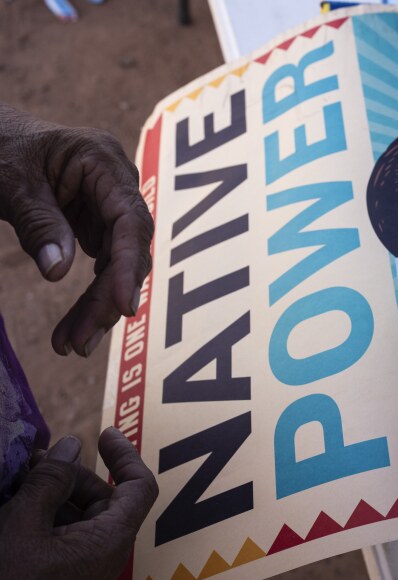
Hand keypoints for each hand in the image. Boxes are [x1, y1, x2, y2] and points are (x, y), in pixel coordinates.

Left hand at [0, 104, 153, 356]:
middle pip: (128, 249)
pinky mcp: (97, 225)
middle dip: (106, 297)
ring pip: (117, 265)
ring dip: (98, 306)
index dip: (129, 265)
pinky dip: (89, 297)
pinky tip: (75, 328)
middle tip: (80, 341)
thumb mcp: (9, 181)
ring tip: (72, 345)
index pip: (130, 220)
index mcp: (103, 162)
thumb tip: (58, 272)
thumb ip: (37, 222)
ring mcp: (109, 206)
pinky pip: (102, 266)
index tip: (122, 306)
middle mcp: (117, 185)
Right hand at [0, 428, 158, 579]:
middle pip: (104, 498)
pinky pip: (60, 537)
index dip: (125, 456)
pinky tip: (15, 503)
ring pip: (77, 517)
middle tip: (34, 459)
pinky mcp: (59, 577)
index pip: (139, 488)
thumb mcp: (21, 527)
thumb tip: (70, 446)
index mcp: (109, 540)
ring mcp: (81, 568)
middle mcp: (103, 553)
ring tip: (18, 479)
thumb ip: (48, 483)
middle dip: (71, 475)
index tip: (104, 433)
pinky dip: (43, 517)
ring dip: (52, 494)